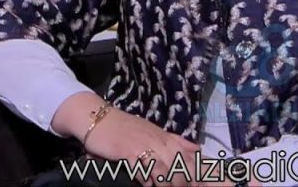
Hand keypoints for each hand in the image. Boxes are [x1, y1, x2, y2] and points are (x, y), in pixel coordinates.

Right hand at [82, 108, 200, 186]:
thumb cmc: (124, 128)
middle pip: (177, 161)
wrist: (98, 117)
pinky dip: (147, 179)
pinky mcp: (126, 150)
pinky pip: (141, 167)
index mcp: (164, 136)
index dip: (195, 170)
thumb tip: (196, 149)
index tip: (199, 183)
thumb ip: (174, 140)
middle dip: (184, 180)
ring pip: (162, 166)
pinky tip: (148, 186)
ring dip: (167, 182)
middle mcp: (156, 140)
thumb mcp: (153, 131)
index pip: (186, 153)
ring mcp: (142, 144)